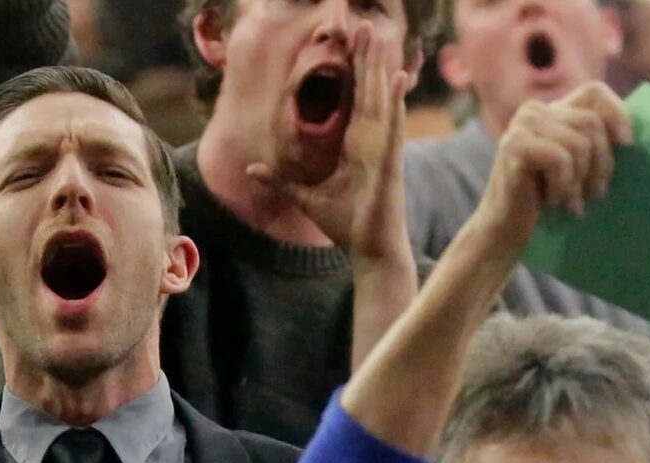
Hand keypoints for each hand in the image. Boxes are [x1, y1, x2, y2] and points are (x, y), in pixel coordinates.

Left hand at [247, 24, 409, 262]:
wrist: (370, 250)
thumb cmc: (347, 226)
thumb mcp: (305, 197)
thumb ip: (280, 180)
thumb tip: (252, 168)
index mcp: (357, 146)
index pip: (355, 100)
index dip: (352, 72)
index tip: (348, 43)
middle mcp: (373, 142)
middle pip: (368, 92)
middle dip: (365, 59)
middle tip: (362, 25)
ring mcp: (384, 151)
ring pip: (381, 100)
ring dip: (379, 68)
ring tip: (377, 37)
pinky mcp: (390, 163)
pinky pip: (393, 127)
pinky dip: (396, 102)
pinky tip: (397, 78)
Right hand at [475, 81, 633, 248]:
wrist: (505, 229)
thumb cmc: (546, 201)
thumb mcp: (577, 165)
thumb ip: (593, 141)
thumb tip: (633, 137)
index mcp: (551, 110)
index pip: (594, 92)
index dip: (617, 113)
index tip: (627, 146)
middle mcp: (533, 110)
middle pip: (591, 123)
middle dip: (601, 163)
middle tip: (594, 195)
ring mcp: (521, 126)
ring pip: (579, 143)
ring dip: (580, 181)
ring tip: (570, 203)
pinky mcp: (514, 146)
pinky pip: (561, 159)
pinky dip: (562, 186)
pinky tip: (552, 202)